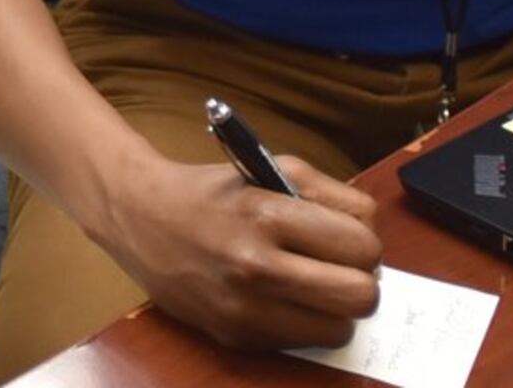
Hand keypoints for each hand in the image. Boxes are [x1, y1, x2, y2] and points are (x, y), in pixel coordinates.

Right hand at [95, 150, 382, 351]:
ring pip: (338, 331)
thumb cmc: (213, 192)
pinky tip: (278, 297)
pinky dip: (301, 322)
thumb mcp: (274, 169)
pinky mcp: (237, 337)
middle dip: (358, 279)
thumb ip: (331, 196)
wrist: (141, 218)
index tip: (346, 239)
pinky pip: (301, 342)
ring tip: (312, 285)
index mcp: (268, 216)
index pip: (362, 245)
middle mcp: (257, 268)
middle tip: (338, 266)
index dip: (363, 241)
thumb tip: (371, 234)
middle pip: (360, 296)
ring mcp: (245, 309)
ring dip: (334, 309)